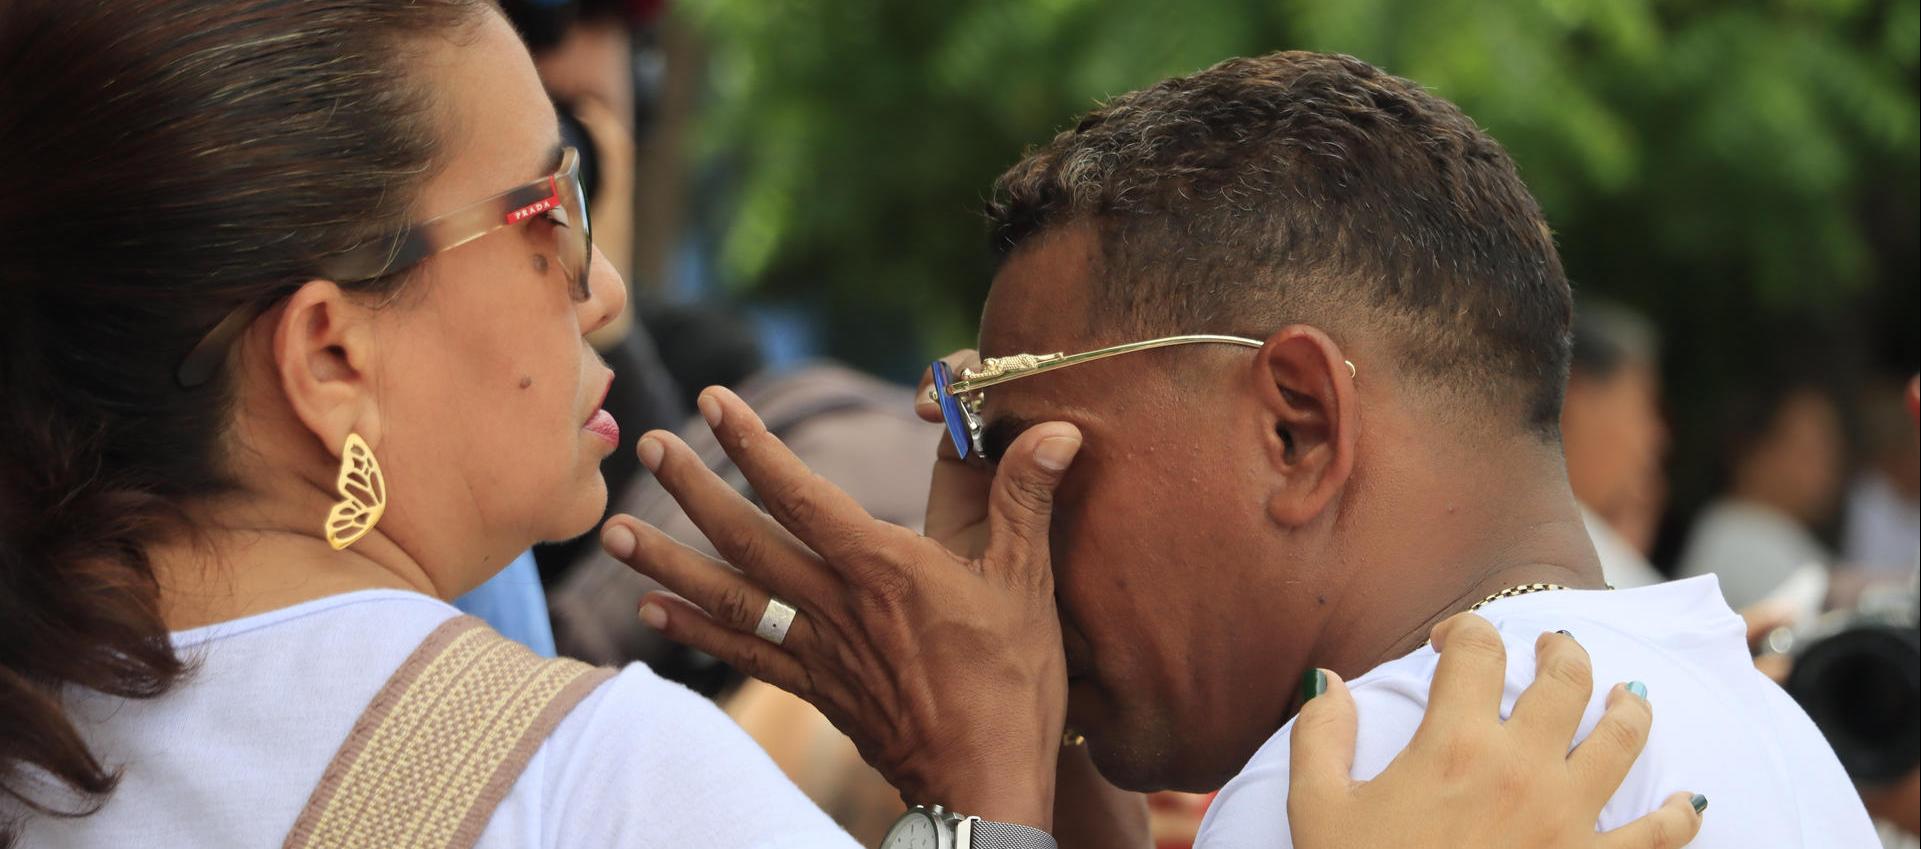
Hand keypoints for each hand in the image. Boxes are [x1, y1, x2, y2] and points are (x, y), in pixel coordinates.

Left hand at [600, 385, 1083, 828]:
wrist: (984, 782)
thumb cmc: (1013, 681)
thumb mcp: (1028, 582)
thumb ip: (1025, 500)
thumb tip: (1058, 431)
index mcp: (881, 566)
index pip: (800, 490)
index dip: (751, 442)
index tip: (711, 400)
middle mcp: (835, 604)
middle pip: (745, 537)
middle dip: (691, 488)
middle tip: (644, 446)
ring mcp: (819, 650)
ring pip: (728, 597)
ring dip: (666, 561)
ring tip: (613, 532)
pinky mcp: (817, 688)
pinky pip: (743, 655)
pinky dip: (694, 632)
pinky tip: (651, 611)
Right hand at [1288, 613, 1705, 848]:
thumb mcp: (1318, 809)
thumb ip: (1320, 736)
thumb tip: (1328, 681)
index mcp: (1454, 744)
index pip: (1478, 650)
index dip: (1464, 629)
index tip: (1450, 642)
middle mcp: (1522, 768)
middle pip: (1565, 679)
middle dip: (1560, 649)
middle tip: (1552, 645)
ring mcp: (1568, 819)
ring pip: (1623, 739)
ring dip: (1627, 708)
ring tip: (1625, 697)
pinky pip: (1659, 836)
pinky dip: (1679, 817)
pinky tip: (1687, 803)